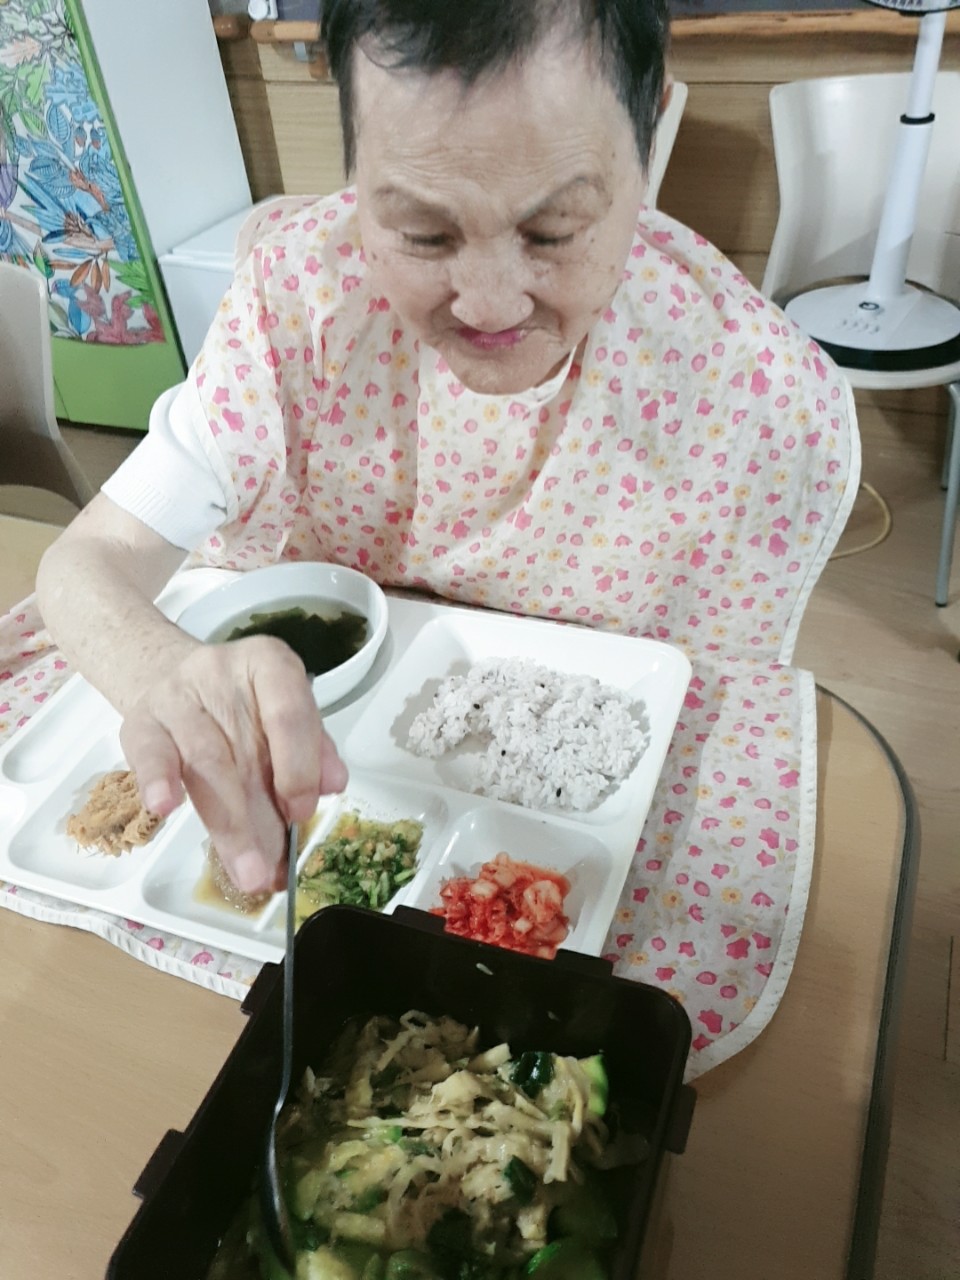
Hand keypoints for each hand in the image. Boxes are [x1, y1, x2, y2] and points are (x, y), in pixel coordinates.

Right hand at [119, 636, 346, 893]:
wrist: (178, 677)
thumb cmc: (243, 704)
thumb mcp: (285, 712)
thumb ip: (312, 747)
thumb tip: (331, 784)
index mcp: (269, 665)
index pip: (289, 712)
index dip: (298, 766)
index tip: (302, 811)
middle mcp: (221, 673)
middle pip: (241, 749)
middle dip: (257, 818)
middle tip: (269, 871)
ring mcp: (177, 696)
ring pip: (202, 763)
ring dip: (225, 825)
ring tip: (243, 870)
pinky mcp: (142, 721)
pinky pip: (150, 753)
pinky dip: (158, 780)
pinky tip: (164, 807)